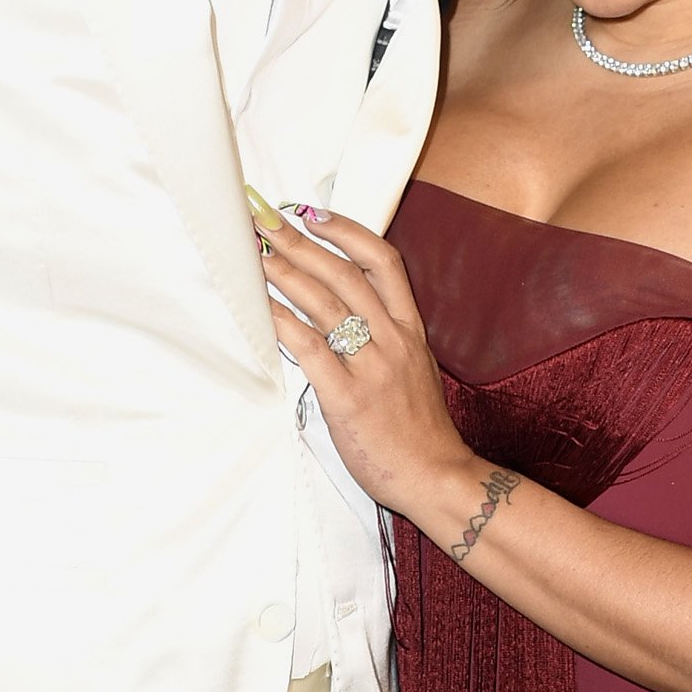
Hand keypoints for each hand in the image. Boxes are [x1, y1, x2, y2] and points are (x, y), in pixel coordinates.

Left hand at [249, 193, 481, 527]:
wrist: (438, 477)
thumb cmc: (419, 432)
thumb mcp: (413, 372)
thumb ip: (384, 342)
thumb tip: (343, 319)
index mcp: (410, 330)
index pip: (383, 262)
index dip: (346, 231)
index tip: (313, 214)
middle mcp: (392, 340)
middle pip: (343, 274)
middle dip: (298, 242)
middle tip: (264, 221)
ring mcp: (372, 367)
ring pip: (324, 304)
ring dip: (283, 273)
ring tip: (253, 254)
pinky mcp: (349, 398)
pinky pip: (309, 349)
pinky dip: (281, 323)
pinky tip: (260, 309)